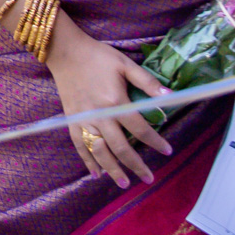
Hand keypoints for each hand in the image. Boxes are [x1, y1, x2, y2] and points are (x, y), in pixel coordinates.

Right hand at [44, 24, 172, 189]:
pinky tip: (96, 174)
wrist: (65, 51)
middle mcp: (100, 115)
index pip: (140, 128)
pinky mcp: (71, 120)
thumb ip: (147, 82)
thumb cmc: (98, 56)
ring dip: (113, 169)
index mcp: (115, 101)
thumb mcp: (125, 64)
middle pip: (121, 147)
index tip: (167, 151)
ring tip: (124, 183)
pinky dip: (88, 161)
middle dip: (136, 165)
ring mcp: (84, 120)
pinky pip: (79, 145)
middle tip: (149, 178)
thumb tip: (169, 95)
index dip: (155, 141)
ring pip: (100, 151)